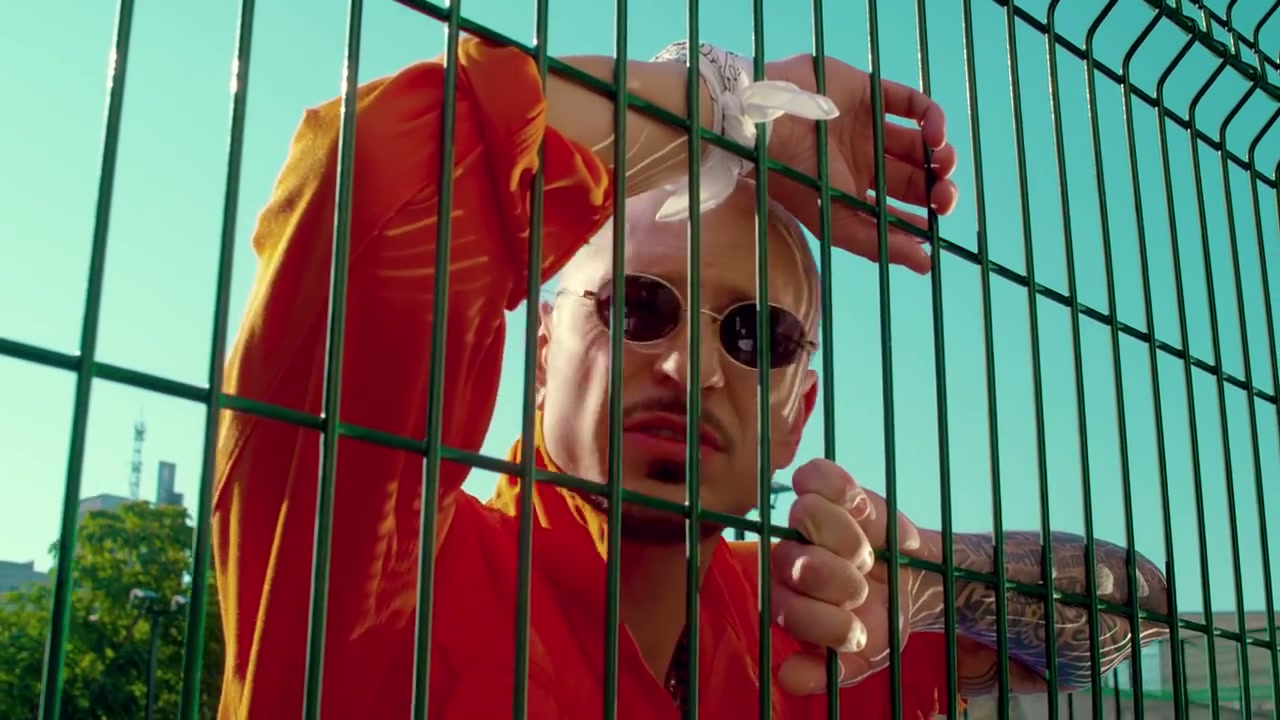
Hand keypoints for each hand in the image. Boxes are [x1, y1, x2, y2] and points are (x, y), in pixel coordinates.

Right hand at [762, 56, 959, 274]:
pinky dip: (932, 118)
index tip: (934, 224)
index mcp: (854, 190)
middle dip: (935, 188)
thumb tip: (925, 266)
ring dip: (940, 154)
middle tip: (943, 196)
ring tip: (942, 163)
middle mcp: (865, 159)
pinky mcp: (871, 92)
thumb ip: (880, 244)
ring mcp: (870, 125)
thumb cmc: (797, 180)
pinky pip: (912, 103)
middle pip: (914, 175)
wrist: (768, 126)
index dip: (921, 216)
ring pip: (920, 141)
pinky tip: (934, 134)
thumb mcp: (837, 222)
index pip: (899, 206)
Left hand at [771, 459, 942, 694]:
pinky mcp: (825, 488)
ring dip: (848, 539)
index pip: (786, 610)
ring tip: (871, 555)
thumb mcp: (864, 657)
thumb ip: (828, 671)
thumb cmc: (881, 620)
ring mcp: (805, 522)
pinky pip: (817, 475)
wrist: (915, 583)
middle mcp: (788, 559)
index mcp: (789, 604)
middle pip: (795, 560)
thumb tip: (787, 677)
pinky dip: (841, 488)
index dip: (825, 623)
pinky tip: (861, 505)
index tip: (857, 630)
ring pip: (807, 514)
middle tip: (865, 588)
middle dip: (840, 580)